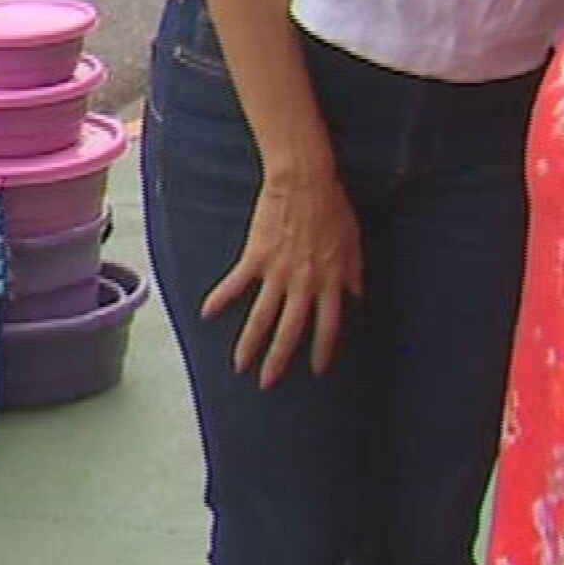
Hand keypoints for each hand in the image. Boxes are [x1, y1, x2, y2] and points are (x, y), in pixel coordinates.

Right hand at [201, 162, 361, 385]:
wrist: (305, 181)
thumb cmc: (333, 208)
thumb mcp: (353, 242)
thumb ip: (352, 273)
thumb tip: (355, 296)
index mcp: (331, 281)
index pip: (328, 326)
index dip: (322, 350)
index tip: (316, 370)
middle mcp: (304, 283)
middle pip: (290, 330)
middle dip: (279, 359)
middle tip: (267, 383)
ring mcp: (278, 272)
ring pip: (261, 316)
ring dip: (249, 344)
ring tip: (239, 366)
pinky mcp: (256, 257)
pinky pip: (236, 283)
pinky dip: (221, 299)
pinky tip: (207, 314)